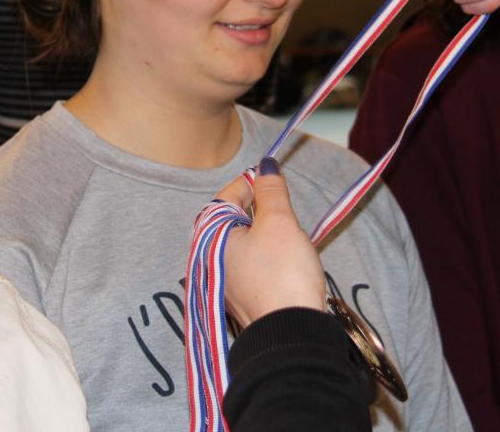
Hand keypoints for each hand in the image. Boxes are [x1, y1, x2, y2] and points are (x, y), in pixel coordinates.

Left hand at [218, 158, 325, 327]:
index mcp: (210, 235)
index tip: (271, 176)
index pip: (227, 196)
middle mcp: (208, 258)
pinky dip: (266, 257)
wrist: (291, 333)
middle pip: (233, 220)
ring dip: (264, 235)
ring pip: (243, 243)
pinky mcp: (240, 298)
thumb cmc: (282, 274)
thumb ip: (270, 191)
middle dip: (259, 211)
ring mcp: (222, 281)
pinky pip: (250, 265)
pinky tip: (284, 263)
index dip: (251, 183)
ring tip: (287, 238)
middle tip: (282, 210)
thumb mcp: (279, 222)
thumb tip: (265, 166)